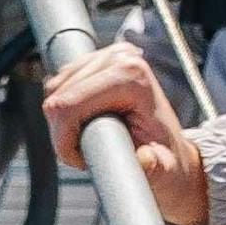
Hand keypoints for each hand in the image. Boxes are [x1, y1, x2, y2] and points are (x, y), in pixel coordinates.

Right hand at [39, 44, 193, 224]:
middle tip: (85, 152)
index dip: (63, 139)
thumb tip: (147, 159)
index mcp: (133, 76)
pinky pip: (61, 84)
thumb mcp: (161, 169)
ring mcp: (108, 54)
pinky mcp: (97, 59)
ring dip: (63, 120)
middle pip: (57, 95)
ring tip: (88, 139)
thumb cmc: (165, 161)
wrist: (170, 151)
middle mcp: (121, 57)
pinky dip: (66, 108)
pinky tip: (85, 123)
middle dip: (62, 131)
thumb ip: (154, 167)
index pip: (68, 104)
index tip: (80, 160)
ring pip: (55, 89)